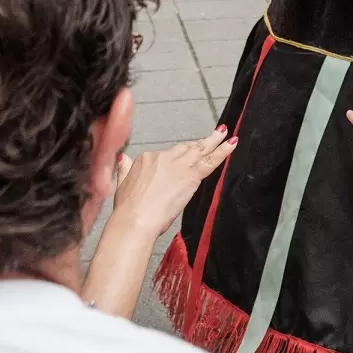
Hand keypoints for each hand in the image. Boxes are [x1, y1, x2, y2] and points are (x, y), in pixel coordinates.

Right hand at [109, 128, 236, 237]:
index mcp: (147, 159)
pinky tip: (232, 143)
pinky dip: (223, 151)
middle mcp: (163, 157)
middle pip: (185, 148)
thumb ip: (125, 169)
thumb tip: (123, 159)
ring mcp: (179, 164)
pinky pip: (211, 159)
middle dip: (198, 143)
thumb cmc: (128, 209)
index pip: (166, 155)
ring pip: (200, 149)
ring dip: (214, 140)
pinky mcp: (191, 175)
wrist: (135, 219)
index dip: (175, 159)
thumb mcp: (120, 184)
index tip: (179, 163)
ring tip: (224, 132)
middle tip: (212, 136)